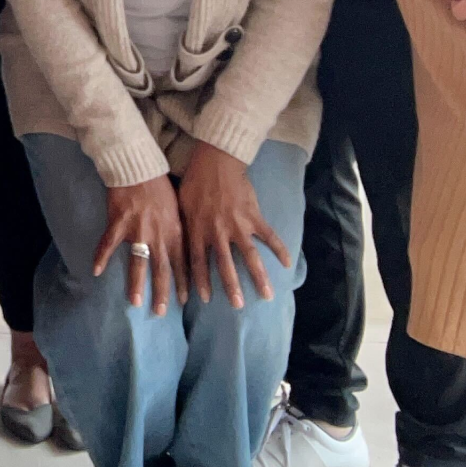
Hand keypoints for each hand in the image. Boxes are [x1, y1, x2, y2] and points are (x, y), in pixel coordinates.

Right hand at [94, 174, 185, 315]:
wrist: (138, 167)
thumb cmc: (160, 186)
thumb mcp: (178, 208)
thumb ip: (180, 230)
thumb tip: (187, 249)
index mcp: (175, 231)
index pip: (181, 264)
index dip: (182, 284)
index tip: (183, 302)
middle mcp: (158, 235)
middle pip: (162, 270)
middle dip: (162, 293)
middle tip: (160, 312)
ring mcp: (137, 231)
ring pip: (138, 263)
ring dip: (136, 284)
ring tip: (134, 302)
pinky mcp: (118, 223)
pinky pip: (108, 245)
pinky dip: (101, 258)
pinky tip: (96, 271)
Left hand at [176, 143, 289, 307]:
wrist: (216, 160)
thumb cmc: (195, 181)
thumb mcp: (182, 204)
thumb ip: (184, 226)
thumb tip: (178, 244)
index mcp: (198, 229)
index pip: (197, 261)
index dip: (201, 281)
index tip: (205, 299)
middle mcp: (218, 231)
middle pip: (224, 264)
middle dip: (231, 286)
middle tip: (237, 306)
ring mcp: (238, 225)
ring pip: (250, 256)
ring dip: (258, 276)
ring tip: (266, 294)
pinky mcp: (254, 216)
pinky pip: (269, 235)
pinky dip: (279, 249)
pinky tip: (288, 263)